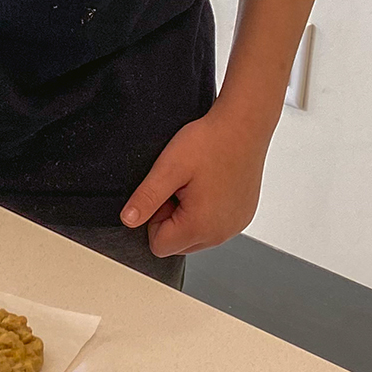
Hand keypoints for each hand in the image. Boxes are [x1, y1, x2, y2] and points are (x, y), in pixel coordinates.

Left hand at [120, 104, 271, 256]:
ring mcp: (235, 227)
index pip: (159, 246)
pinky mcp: (243, 216)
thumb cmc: (209, 143)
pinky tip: (210, 182)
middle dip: (171, 217)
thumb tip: (128, 220)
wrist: (243, 126)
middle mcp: (221, 234)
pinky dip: (207, 209)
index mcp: (200, 227)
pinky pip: (215, 225)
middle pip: (178, 243)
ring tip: (194, 182)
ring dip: (188, 214)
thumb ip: (147, 198)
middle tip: (179, 185)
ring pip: (196, 235)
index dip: (153, 218)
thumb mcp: (169, 167)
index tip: (164, 192)